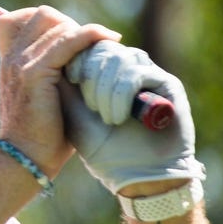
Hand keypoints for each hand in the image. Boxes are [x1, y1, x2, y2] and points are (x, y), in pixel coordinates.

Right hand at [0, 7, 120, 177]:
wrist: (26, 159)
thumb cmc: (43, 136)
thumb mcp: (49, 98)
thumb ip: (60, 75)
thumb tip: (88, 59)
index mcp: (10, 61)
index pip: (26, 19)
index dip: (54, 24)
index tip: (76, 42)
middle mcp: (12, 57)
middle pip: (43, 15)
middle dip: (71, 25)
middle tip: (92, 47)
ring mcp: (21, 63)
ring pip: (58, 24)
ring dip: (85, 33)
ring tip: (106, 46)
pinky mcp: (35, 72)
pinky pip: (69, 40)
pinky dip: (92, 36)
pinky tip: (110, 42)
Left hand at [64, 40, 204, 193]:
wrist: (135, 177)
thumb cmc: (104, 151)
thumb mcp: (74, 115)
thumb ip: (66, 85)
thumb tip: (55, 56)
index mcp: (106, 74)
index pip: (90, 46)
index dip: (78, 57)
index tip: (69, 78)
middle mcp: (129, 70)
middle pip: (104, 48)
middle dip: (90, 75)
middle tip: (90, 107)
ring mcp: (149, 75)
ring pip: (120, 57)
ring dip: (106, 89)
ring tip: (106, 118)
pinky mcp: (167, 84)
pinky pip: (138, 72)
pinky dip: (121, 94)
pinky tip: (117, 118)